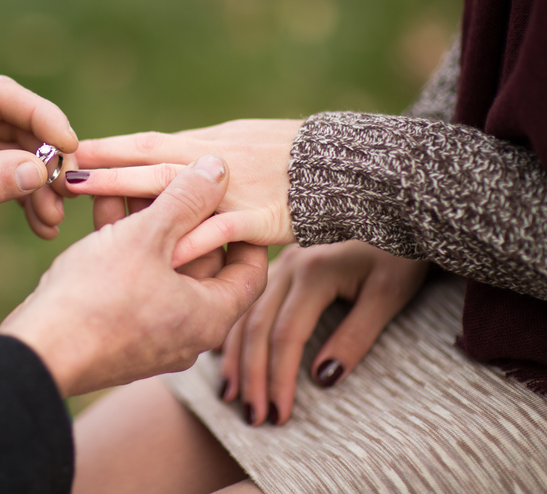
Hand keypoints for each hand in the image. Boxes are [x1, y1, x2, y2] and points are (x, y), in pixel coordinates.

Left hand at [0, 74, 77, 293]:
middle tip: (68, 186)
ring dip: (39, 182)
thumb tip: (41, 170)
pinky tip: (40, 223)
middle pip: (14, 120)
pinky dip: (26, 196)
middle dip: (44, 154)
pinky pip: (7, 173)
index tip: (69, 143)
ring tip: (52, 217)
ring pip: (16, 150)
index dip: (39, 115)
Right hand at [0, 155, 267, 396]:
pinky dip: (125, 247)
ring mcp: (151, 336)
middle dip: (182, 214)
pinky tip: (104, 206)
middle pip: (201, 263)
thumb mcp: (146, 237)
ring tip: (127, 181)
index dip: (242, 227)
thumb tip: (219, 168)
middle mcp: (188, 332)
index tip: (228, 194)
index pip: (250, 269)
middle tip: (168, 174)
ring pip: (161, 268)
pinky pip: (134, 282)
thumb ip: (185, 198)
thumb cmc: (97, 298)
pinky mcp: (118, 333)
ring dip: (148, 224)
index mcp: (210, 316)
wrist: (37, 352)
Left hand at [67, 119, 302, 265]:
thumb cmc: (287, 153)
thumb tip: (159, 158)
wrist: (344, 164)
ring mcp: (235, 190)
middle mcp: (213, 161)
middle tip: (62, 173)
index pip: (146, 144)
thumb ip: (196, 155)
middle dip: (104, 169)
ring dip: (132, 193)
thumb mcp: (236, 142)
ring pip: (176, 189)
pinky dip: (195, 240)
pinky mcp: (261, 218)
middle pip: (149, 162)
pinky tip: (166, 253)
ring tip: (93, 202)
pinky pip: (222, 230)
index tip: (69, 151)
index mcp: (204, 144)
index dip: (107, 148)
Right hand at [219, 241, 427, 425]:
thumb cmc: (401, 252)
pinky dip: (234, 331)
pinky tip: (224, 354)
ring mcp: (281, 263)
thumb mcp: (390, 294)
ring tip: (231, 395)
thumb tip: (321, 379)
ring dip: (235, 357)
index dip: (279, 378)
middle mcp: (288, 266)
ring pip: (245, 314)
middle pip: (257, 327)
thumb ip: (356, 336)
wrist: (400, 208)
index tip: (280, 415)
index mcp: (313, 272)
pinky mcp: (282, 264)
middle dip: (252, 376)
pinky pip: (248, 302)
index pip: (286, 335)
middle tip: (253, 417)